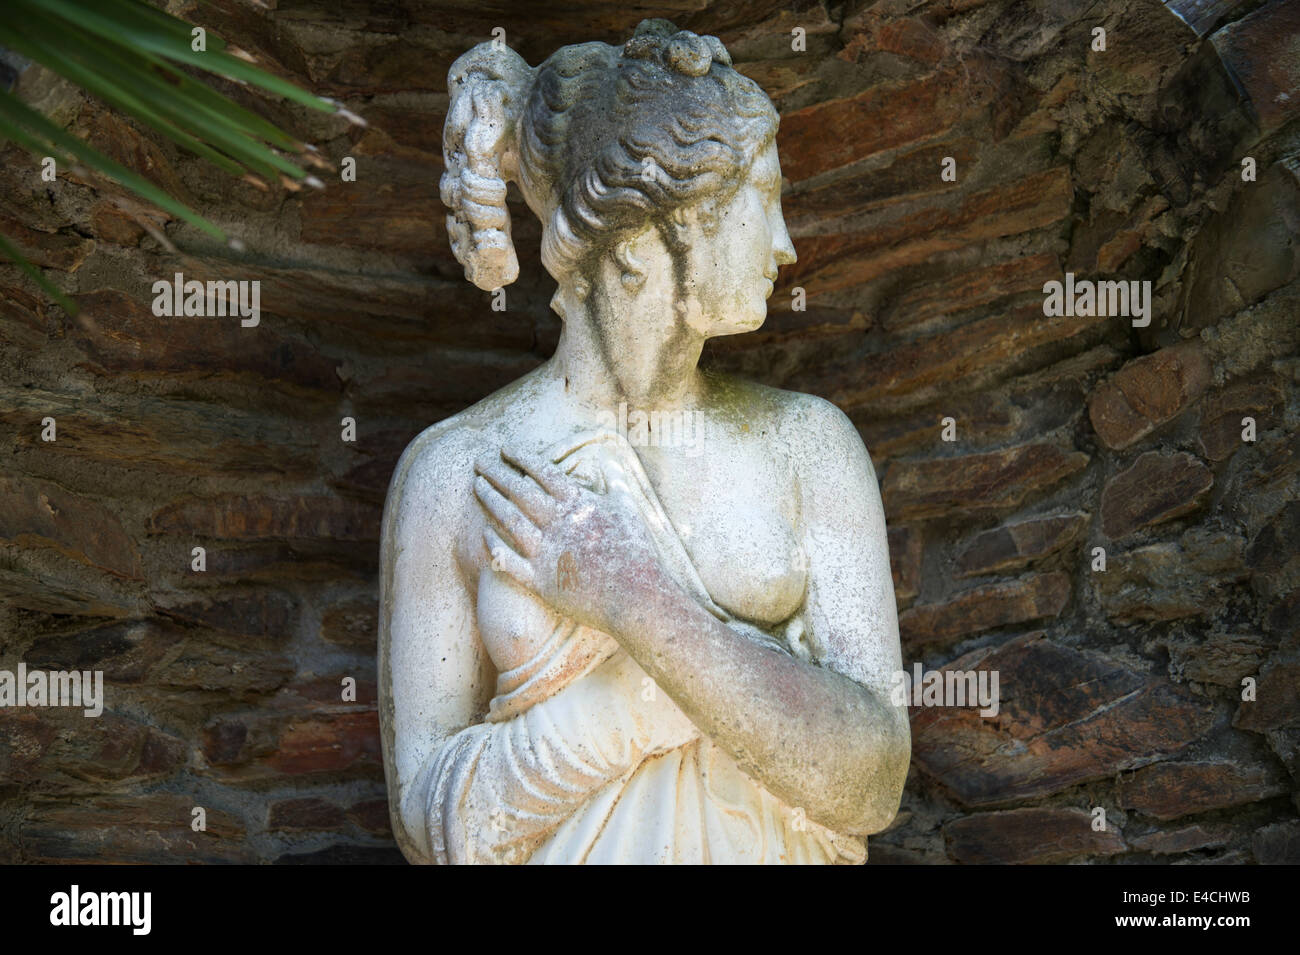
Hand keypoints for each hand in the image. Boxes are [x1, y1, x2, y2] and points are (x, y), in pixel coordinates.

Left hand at [473, 444, 665, 635]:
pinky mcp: (541, 581)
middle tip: (479, 461)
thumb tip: (609, 460)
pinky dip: (495, 546)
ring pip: (509, 520)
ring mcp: (546, 552)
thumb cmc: (636, 552)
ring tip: (477, 486)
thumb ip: (615, 482)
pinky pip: (509, 561)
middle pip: (519, 491)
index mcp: (578, 504)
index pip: (543, 472)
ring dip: (491, 500)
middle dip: (497, 473)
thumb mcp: (628, 509)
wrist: (635, 596)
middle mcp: (557, 523)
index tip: (505, 448)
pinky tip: (485, 533)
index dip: (522, 457)